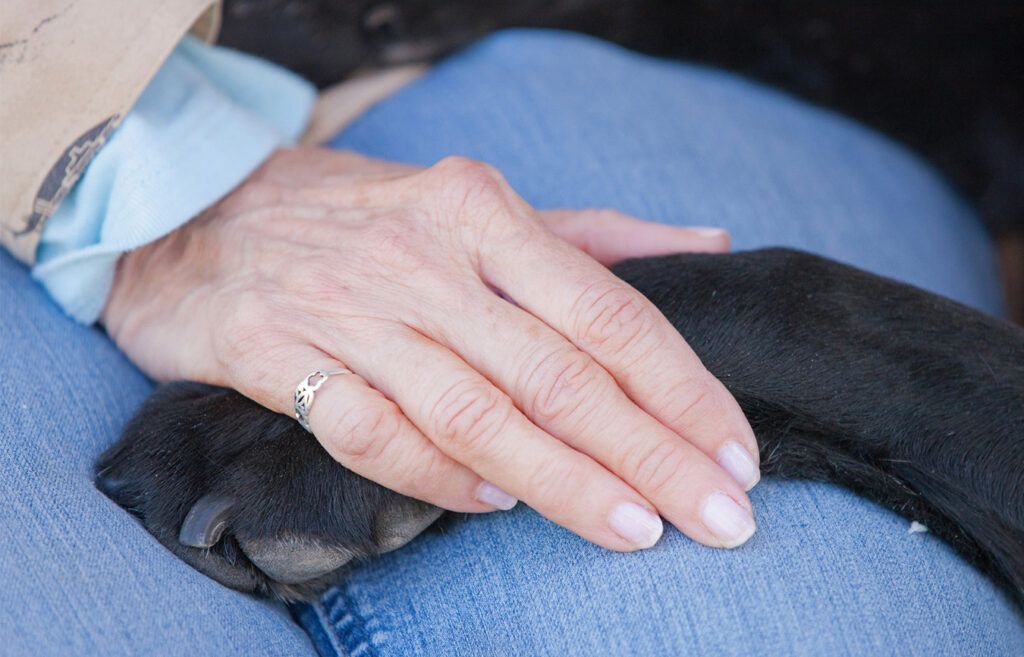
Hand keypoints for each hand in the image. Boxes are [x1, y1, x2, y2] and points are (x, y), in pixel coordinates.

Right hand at [103, 147, 759, 550]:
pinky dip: (437, 476)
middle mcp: (423, 259)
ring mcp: (347, 311)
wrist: (198, 212)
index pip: (608, 311)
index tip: (736, 452)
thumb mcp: (476, 201)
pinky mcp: (278, 357)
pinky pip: (372, 432)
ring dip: (566, 479)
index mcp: (483, 211)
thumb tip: (708, 248)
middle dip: (651, 452)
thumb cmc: (361, 215)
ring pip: (476, 413)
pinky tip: (497, 503)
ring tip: (639, 530)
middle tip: (723, 517)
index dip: (681, 388)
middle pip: (558, 374)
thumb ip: (594, 236)